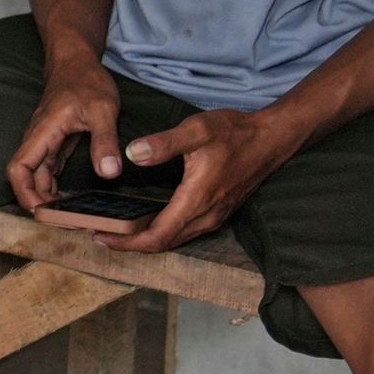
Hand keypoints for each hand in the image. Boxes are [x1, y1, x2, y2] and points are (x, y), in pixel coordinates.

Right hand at [6, 67, 128, 215]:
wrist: (77, 62)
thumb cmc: (86, 81)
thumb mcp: (102, 109)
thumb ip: (105, 141)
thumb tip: (109, 173)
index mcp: (43, 132)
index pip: (19, 168)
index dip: (25, 193)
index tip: (42, 211)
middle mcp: (38, 139)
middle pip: (26, 178)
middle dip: (39, 202)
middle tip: (64, 222)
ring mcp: (45, 142)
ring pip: (37, 176)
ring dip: (47, 196)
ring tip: (69, 215)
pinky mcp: (54, 143)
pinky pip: (48, 170)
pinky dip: (54, 186)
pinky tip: (69, 199)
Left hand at [103, 106, 302, 252]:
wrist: (272, 138)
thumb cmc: (234, 132)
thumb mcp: (196, 130)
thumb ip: (164, 143)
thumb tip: (132, 154)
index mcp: (196, 200)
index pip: (156, 236)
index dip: (127, 242)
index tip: (101, 237)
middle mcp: (206, 216)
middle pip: (164, 243)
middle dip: (131, 243)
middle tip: (101, 235)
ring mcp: (215, 216)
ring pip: (176, 239)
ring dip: (147, 239)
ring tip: (120, 230)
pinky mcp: (219, 212)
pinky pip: (186, 231)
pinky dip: (163, 231)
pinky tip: (149, 219)